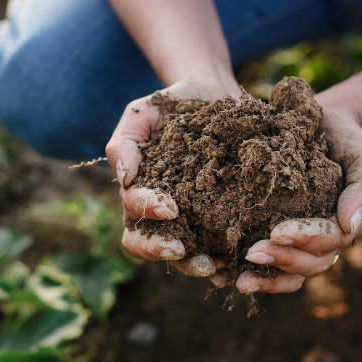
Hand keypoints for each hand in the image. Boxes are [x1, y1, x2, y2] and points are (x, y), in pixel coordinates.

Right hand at [105, 79, 238, 277]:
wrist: (215, 96)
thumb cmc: (173, 105)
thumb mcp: (143, 113)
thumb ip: (125, 142)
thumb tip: (123, 177)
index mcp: (139, 189)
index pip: (133, 211)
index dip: (147, 213)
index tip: (170, 208)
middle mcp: (161, 212)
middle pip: (146, 244)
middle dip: (161, 250)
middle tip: (181, 250)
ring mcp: (190, 219)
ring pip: (182, 255)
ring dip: (193, 264)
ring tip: (214, 265)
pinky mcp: (220, 219)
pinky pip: (218, 248)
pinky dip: (226, 261)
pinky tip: (237, 262)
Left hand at [235, 104, 361, 292]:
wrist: (320, 123)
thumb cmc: (346, 138)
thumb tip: (350, 226)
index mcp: (345, 224)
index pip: (329, 241)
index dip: (305, 240)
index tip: (277, 232)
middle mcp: (324, 239)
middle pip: (309, 264)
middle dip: (282, 261)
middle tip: (252, 253)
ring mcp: (301, 241)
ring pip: (290, 273)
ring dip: (266, 279)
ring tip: (239, 280)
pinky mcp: (276, 234)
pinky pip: (269, 264)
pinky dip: (250, 272)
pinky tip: (223, 274)